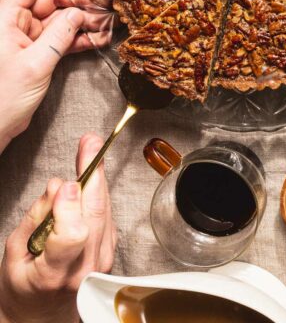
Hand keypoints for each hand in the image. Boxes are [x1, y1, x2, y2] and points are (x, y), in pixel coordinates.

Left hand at [0, 0, 108, 153]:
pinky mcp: (34, 54)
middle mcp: (13, 23)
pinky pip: (59, 38)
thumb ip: (59, 35)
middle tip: (105, 3)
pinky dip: (78, 38)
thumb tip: (78, 14)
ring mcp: (25, 39)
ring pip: (59, 19)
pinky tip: (97, 39)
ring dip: (83, 21)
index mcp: (5, 17)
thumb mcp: (35, 64)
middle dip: (79, 0)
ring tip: (107, 24)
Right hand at [0, 134, 115, 322]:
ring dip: (98, 177)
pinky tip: (91, 178)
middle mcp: (84, 268)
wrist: (40, 316)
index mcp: (55, 273)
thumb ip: (36, 219)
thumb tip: (58, 186)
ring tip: (91, 149)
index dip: (71, 207)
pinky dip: (98, 194)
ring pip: (104, 210)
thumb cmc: (23, 287)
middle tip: (89, 143)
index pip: (73, 235)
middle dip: (92, 173)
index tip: (67, 184)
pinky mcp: (109, 253)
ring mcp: (101, 262)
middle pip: (95, 215)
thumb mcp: (14, 254)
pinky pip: (107, 216)